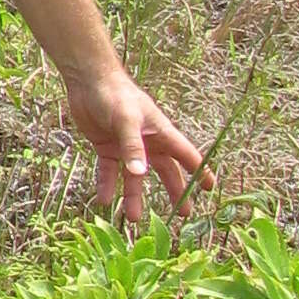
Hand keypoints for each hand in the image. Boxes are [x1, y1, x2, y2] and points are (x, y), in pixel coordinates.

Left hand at [62, 68, 203, 230]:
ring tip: (134, 218)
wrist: (88, 80)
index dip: (200, 172)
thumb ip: (133, 147)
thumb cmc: (115, 94)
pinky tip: (104, 200)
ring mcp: (127, 146)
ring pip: (135, 177)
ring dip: (134, 196)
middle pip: (165, 171)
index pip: (187, 155)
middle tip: (183, 214)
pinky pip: (109, 171)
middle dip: (175, 191)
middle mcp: (147, 142)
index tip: (210, 189)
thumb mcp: (126, 119)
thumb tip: (140, 174)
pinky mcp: (107, 146)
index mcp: (161, 133)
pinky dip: (107, 185)